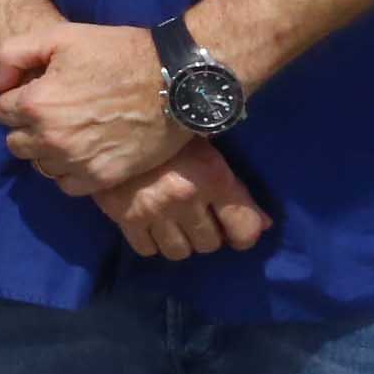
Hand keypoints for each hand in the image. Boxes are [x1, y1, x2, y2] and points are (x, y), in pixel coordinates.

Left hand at [0, 21, 184, 193]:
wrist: (174, 81)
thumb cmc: (117, 53)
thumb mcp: (60, 36)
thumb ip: (14, 54)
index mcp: (36, 103)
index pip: (2, 110)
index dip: (19, 97)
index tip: (41, 89)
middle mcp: (50, 138)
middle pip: (16, 141)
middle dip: (28, 125)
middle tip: (56, 110)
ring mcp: (77, 162)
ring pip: (40, 164)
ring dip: (48, 149)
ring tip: (72, 130)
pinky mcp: (102, 179)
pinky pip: (67, 185)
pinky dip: (70, 171)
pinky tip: (84, 150)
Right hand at [92, 138, 273, 261]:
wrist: (110, 121)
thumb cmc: (167, 130)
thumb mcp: (206, 151)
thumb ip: (234, 188)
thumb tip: (262, 225)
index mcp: (212, 176)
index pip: (243, 228)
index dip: (244, 234)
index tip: (235, 230)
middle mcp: (185, 197)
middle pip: (210, 244)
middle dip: (208, 233)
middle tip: (198, 217)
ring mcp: (153, 210)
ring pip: (178, 252)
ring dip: (179, 240)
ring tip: (173, 222)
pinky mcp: (124, 216)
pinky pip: (146, 249)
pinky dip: (151, 241)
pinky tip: (150, 222)